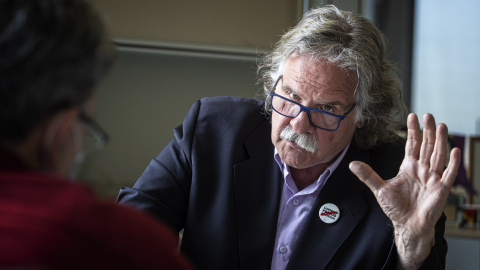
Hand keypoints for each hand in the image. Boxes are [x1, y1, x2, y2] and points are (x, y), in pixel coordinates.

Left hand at [349, 113, 460, 268]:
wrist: (407, 225)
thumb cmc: (396, 208)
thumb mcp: (379, 189)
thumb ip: (368, 175)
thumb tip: (352, 164)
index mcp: (409, 167)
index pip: (412, 145)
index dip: (413, 131)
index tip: (412, 116)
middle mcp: (422, 170)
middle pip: (427, 146)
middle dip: (427, 131)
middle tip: (428, 115)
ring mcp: (433, 178)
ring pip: (438, 155)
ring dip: (440, 141)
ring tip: (441, 125)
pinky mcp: (441, 189)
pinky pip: (449, 174)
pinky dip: (452, 163)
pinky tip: (455, 150)